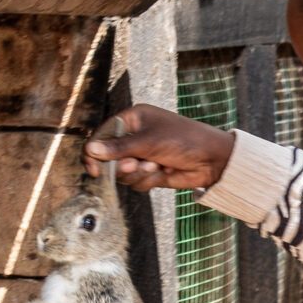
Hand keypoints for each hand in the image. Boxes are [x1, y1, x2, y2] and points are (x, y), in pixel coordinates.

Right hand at [87, 105, 236, 190]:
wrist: (211, 159)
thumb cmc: (183, 139)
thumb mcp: (149, 141)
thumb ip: (118, 148)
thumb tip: (90, 150)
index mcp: (133, 119)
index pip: (103, 135)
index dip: (95, 152)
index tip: (94, 169)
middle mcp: (135, 137)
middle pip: (109, 158)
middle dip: (121, 165)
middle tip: (132, 165)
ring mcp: (142, 156)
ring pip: (122, 174)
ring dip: (137, 173)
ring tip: (155, 166)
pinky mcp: (150, 173)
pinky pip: (136, 182)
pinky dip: (147, 180)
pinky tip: (162, 172)